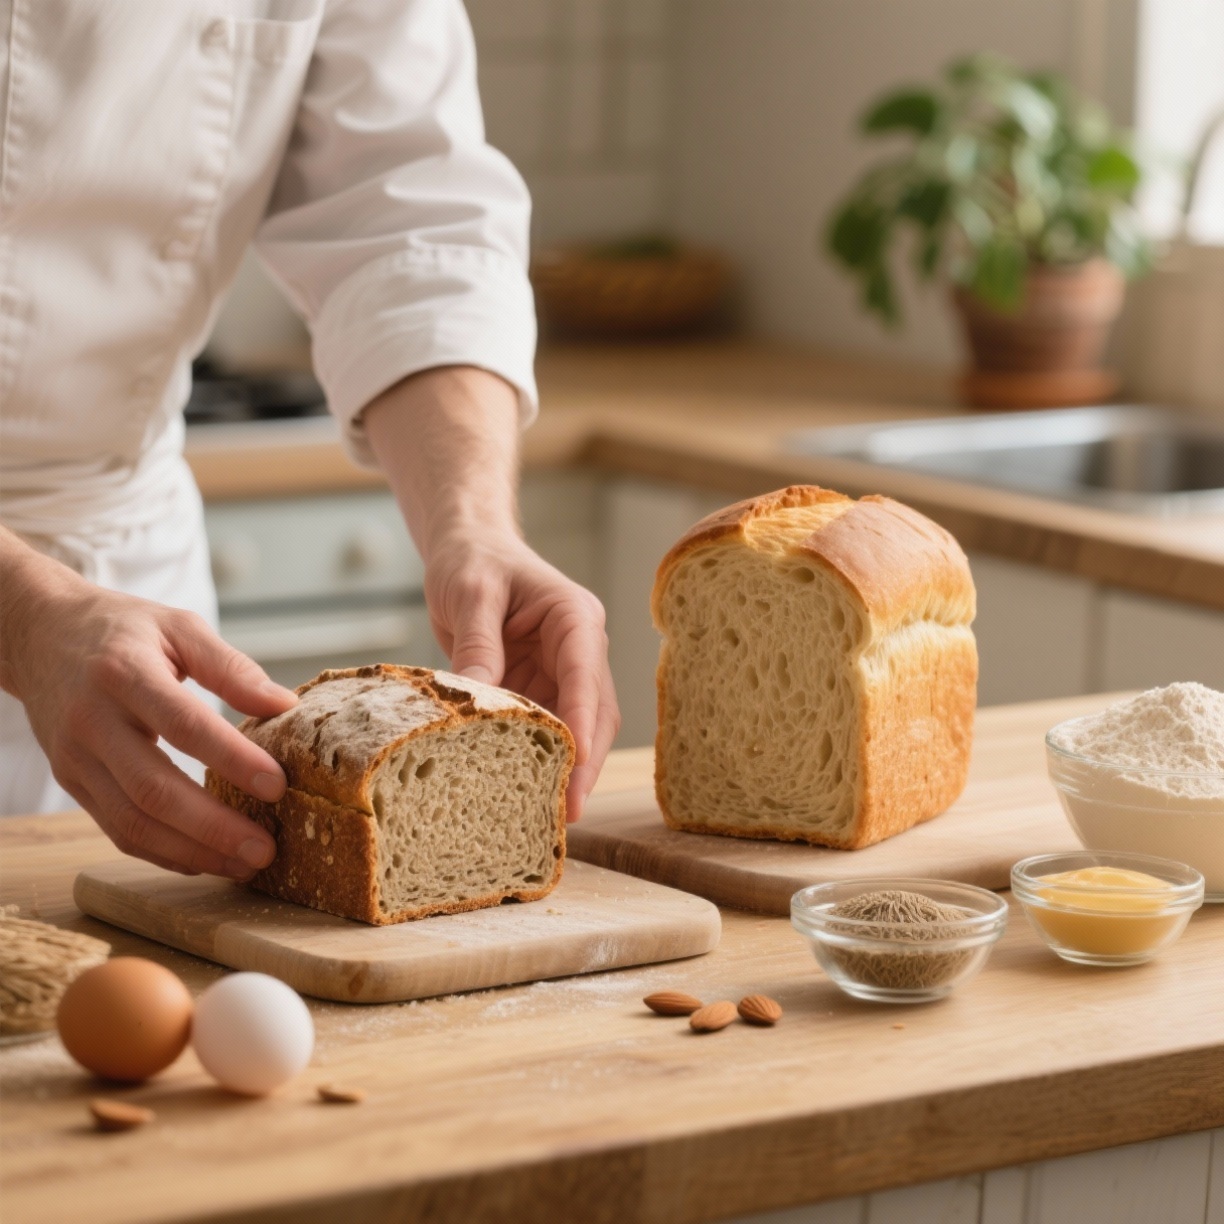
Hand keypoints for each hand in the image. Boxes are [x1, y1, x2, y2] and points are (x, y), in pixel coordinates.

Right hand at [0, 545, 297, 878]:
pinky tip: (206, 859)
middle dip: (214, 827)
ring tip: (245, 863)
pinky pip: (117, 829)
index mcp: (123, 674)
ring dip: (193, 852)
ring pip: (131, 822)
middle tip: (266, 847)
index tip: (278, 785)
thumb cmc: (123, 630)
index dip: (232, 759)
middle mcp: (92, 721)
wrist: (41, 635)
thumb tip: (283, 706)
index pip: (183, 725)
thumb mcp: (179, 627)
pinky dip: (163, 852)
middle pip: (153, 789)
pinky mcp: (71, 782)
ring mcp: (76, 758)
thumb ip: (231, 667)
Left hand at [425, 532, 619, 820]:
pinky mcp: (540, 686)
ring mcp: (563, 670)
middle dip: (584, 762)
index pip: (585, 677)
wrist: (467, 548)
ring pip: (578, 727)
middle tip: (567, 811)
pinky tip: (525, 790)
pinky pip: (546, 727)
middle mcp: (579, 647)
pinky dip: (539, 756)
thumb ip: (478, 647)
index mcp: (573, 617)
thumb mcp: (471, 595)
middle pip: (594, 712)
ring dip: (567, 767)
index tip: (576, 770)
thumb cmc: (473, 561)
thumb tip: (477, 704)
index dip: (582, 726)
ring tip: (550, 814)